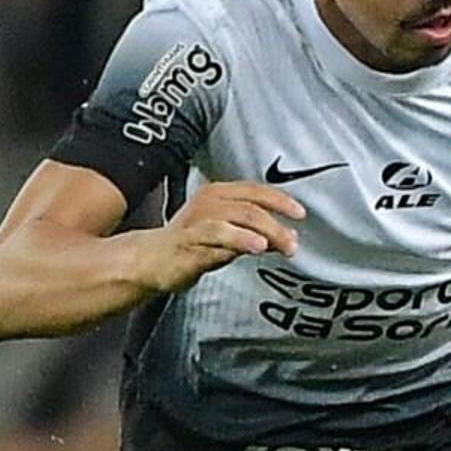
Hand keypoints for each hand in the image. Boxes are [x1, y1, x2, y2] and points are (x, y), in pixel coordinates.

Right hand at [146, 181, 303, 290]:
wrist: (150, 260)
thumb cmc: (191, 244)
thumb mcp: (230, 234)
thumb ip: (258, 233)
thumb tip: (289, 237)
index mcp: (218, 194)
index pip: (255, 190)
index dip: (280, 200)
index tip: (300, 213)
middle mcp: (208, 203)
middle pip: (250, 206)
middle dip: (276, 224)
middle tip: (292, 242)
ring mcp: (197, 222)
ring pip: (236, 218)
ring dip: (263, 232)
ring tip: (280, 244)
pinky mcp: (188, 242)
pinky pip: (216, 236)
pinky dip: (239, 240)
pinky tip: (256, 247)